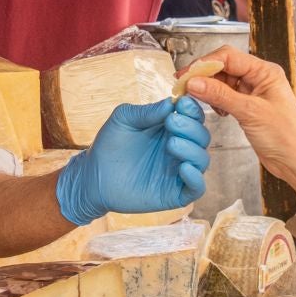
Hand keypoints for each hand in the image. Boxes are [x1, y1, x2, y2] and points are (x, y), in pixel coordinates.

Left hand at [55, 98, 209, 224]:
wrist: (93, 177)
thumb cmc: (109, 145)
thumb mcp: (123, 119)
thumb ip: (146, 112)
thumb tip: (170, 103)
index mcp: (171, 128)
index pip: (194, 116)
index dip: (192, 109)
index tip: (181, 103)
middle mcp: (180, 148)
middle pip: (201, 136)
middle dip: (191, 127)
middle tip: (171, 122)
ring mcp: (178, 171)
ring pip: (202, 159)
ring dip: (192, 149)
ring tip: (171, 144)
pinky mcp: (175, 193)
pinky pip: (197, 188)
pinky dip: (195, 178)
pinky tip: (183, 168)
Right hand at [183, 48, 295, 199]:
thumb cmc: (286, 136)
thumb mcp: (250, 112)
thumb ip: (220, 95)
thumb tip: (194, 82)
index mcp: (265, 71)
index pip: (228, 57)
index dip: (204, 63)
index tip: (185, 75)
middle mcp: (259, 78)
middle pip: (224, 67)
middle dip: (203, 75)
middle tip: (183, 86)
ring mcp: (254, 93)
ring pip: (223, 82)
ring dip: (208, 89)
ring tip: (196, 99)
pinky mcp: (249, 107)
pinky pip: (226, 96)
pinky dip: (216, 101)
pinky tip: (215, 110)